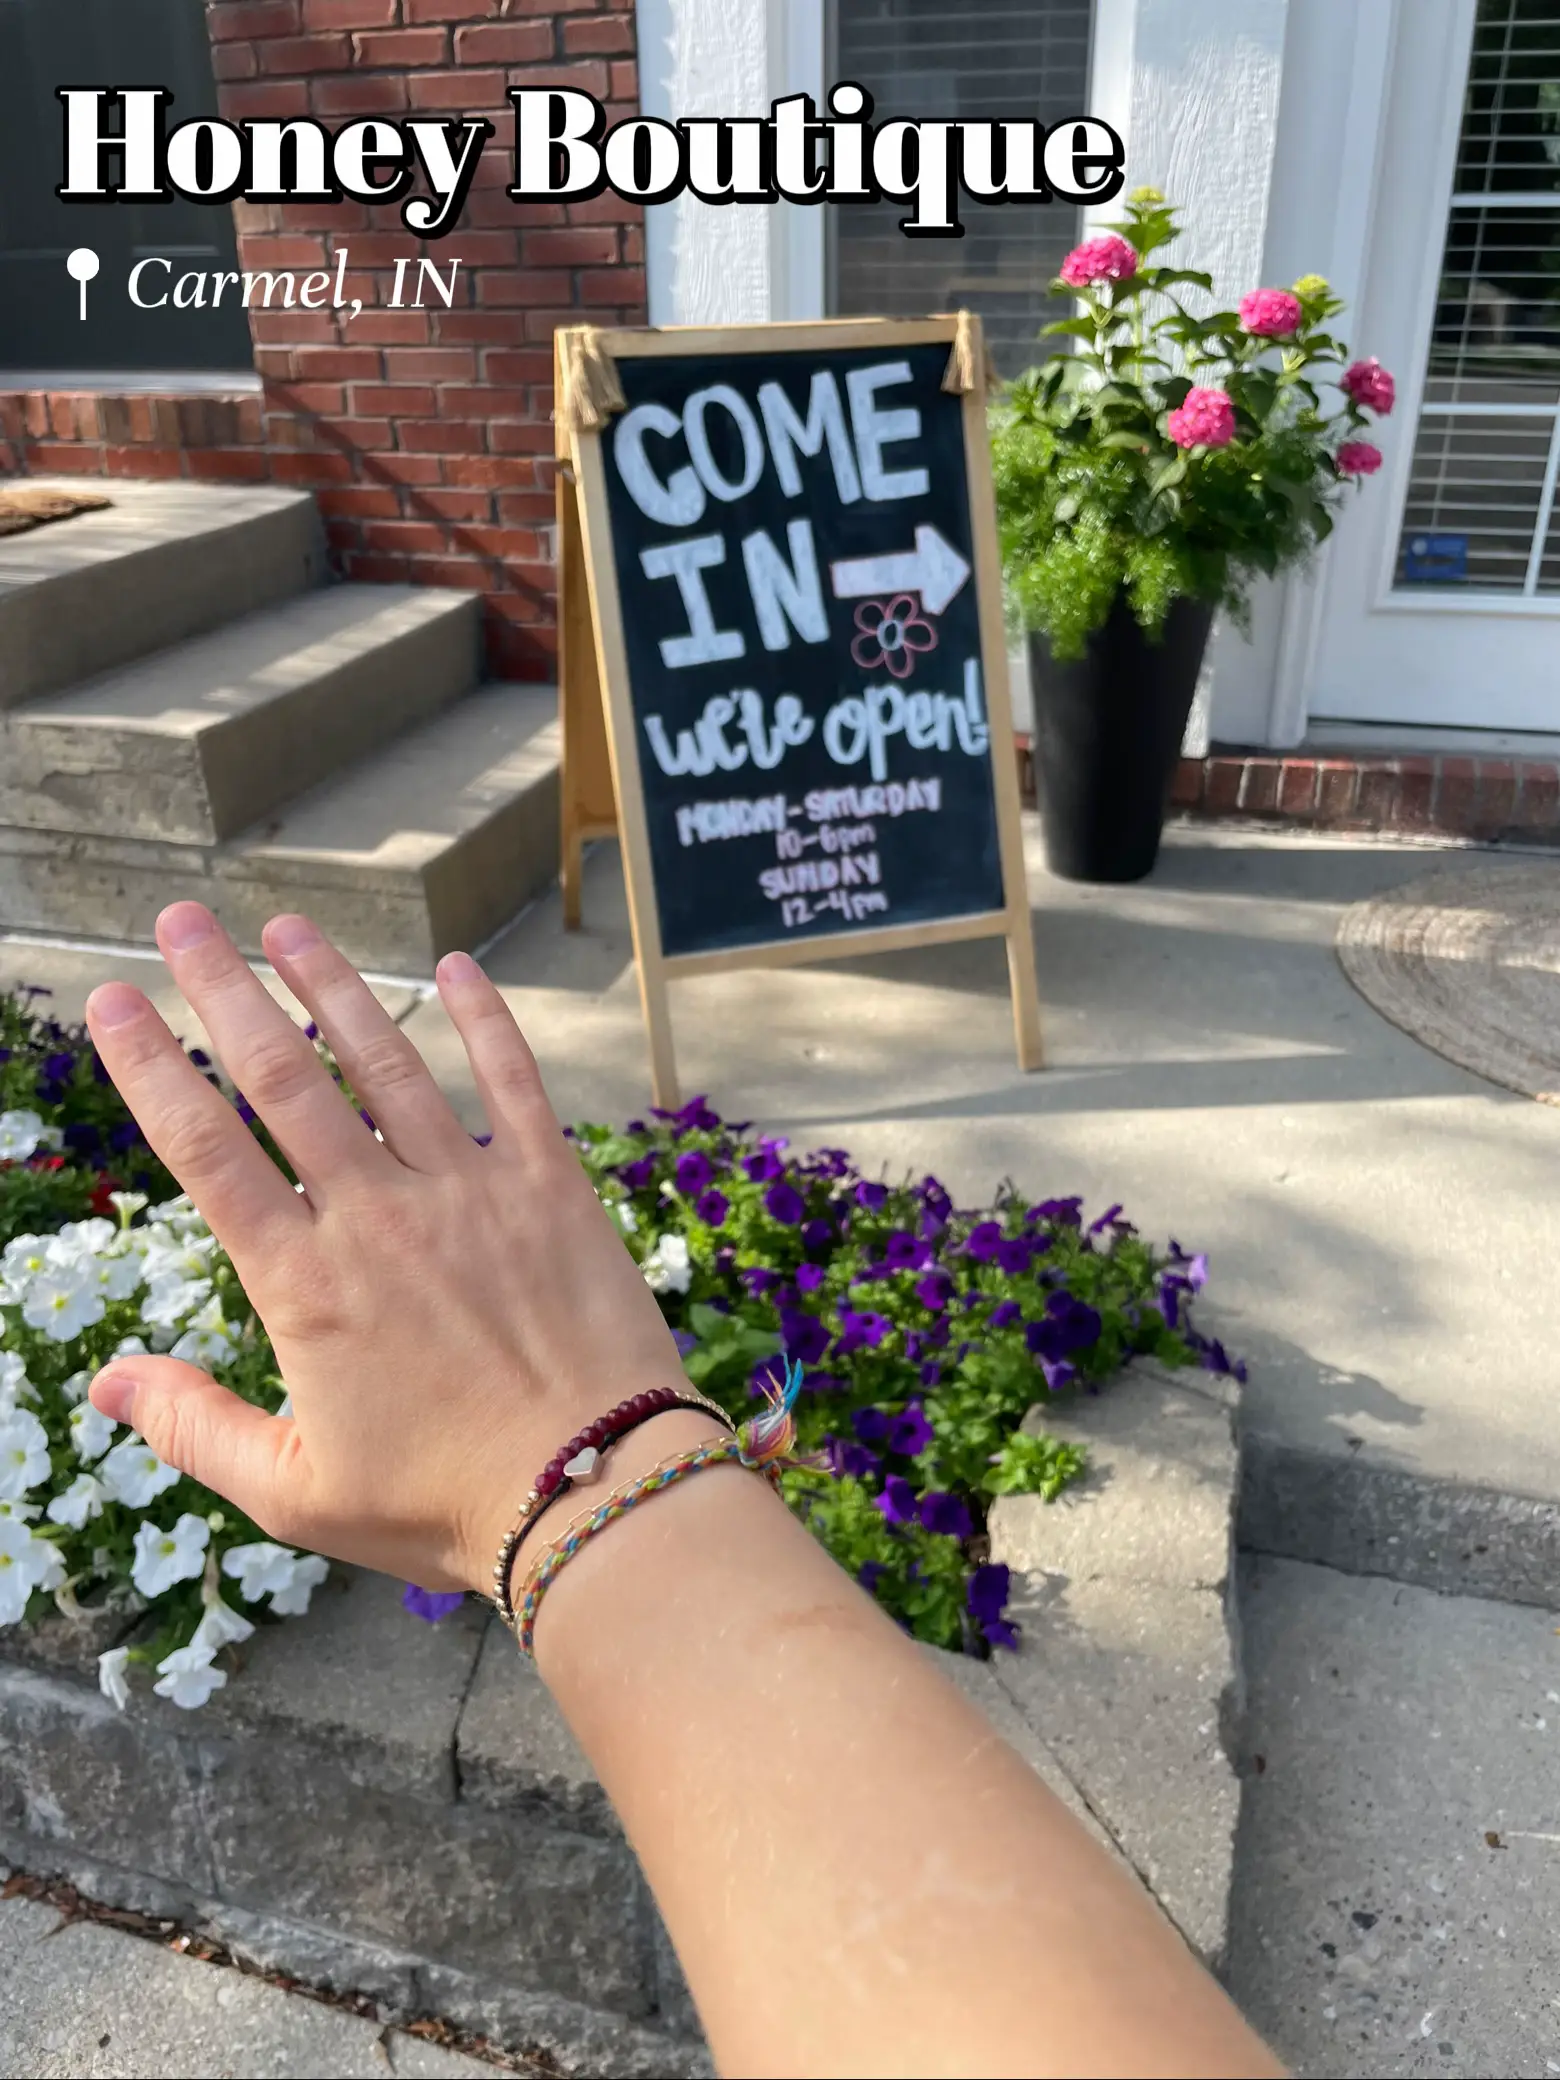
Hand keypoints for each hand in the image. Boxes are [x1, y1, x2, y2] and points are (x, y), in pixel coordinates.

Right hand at [84, 904, 690, 1593]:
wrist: (592, 1492)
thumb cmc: (442, 1504)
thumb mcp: (293, 1492)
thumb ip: (193, 1428)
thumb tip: (109, 1382)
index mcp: (304, 1283)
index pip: (204, 1151)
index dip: (150, 1069)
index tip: (113, 1004)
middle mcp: (378, 1215)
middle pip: (282, 1079)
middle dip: (223, 990)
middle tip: (182, 922)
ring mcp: (470, 1190)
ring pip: (387, 1063)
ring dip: (334, 987)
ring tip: (287, 926)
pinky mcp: (552, 1186)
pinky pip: (514, 1081)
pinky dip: (485, 1020)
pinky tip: (458, 968)